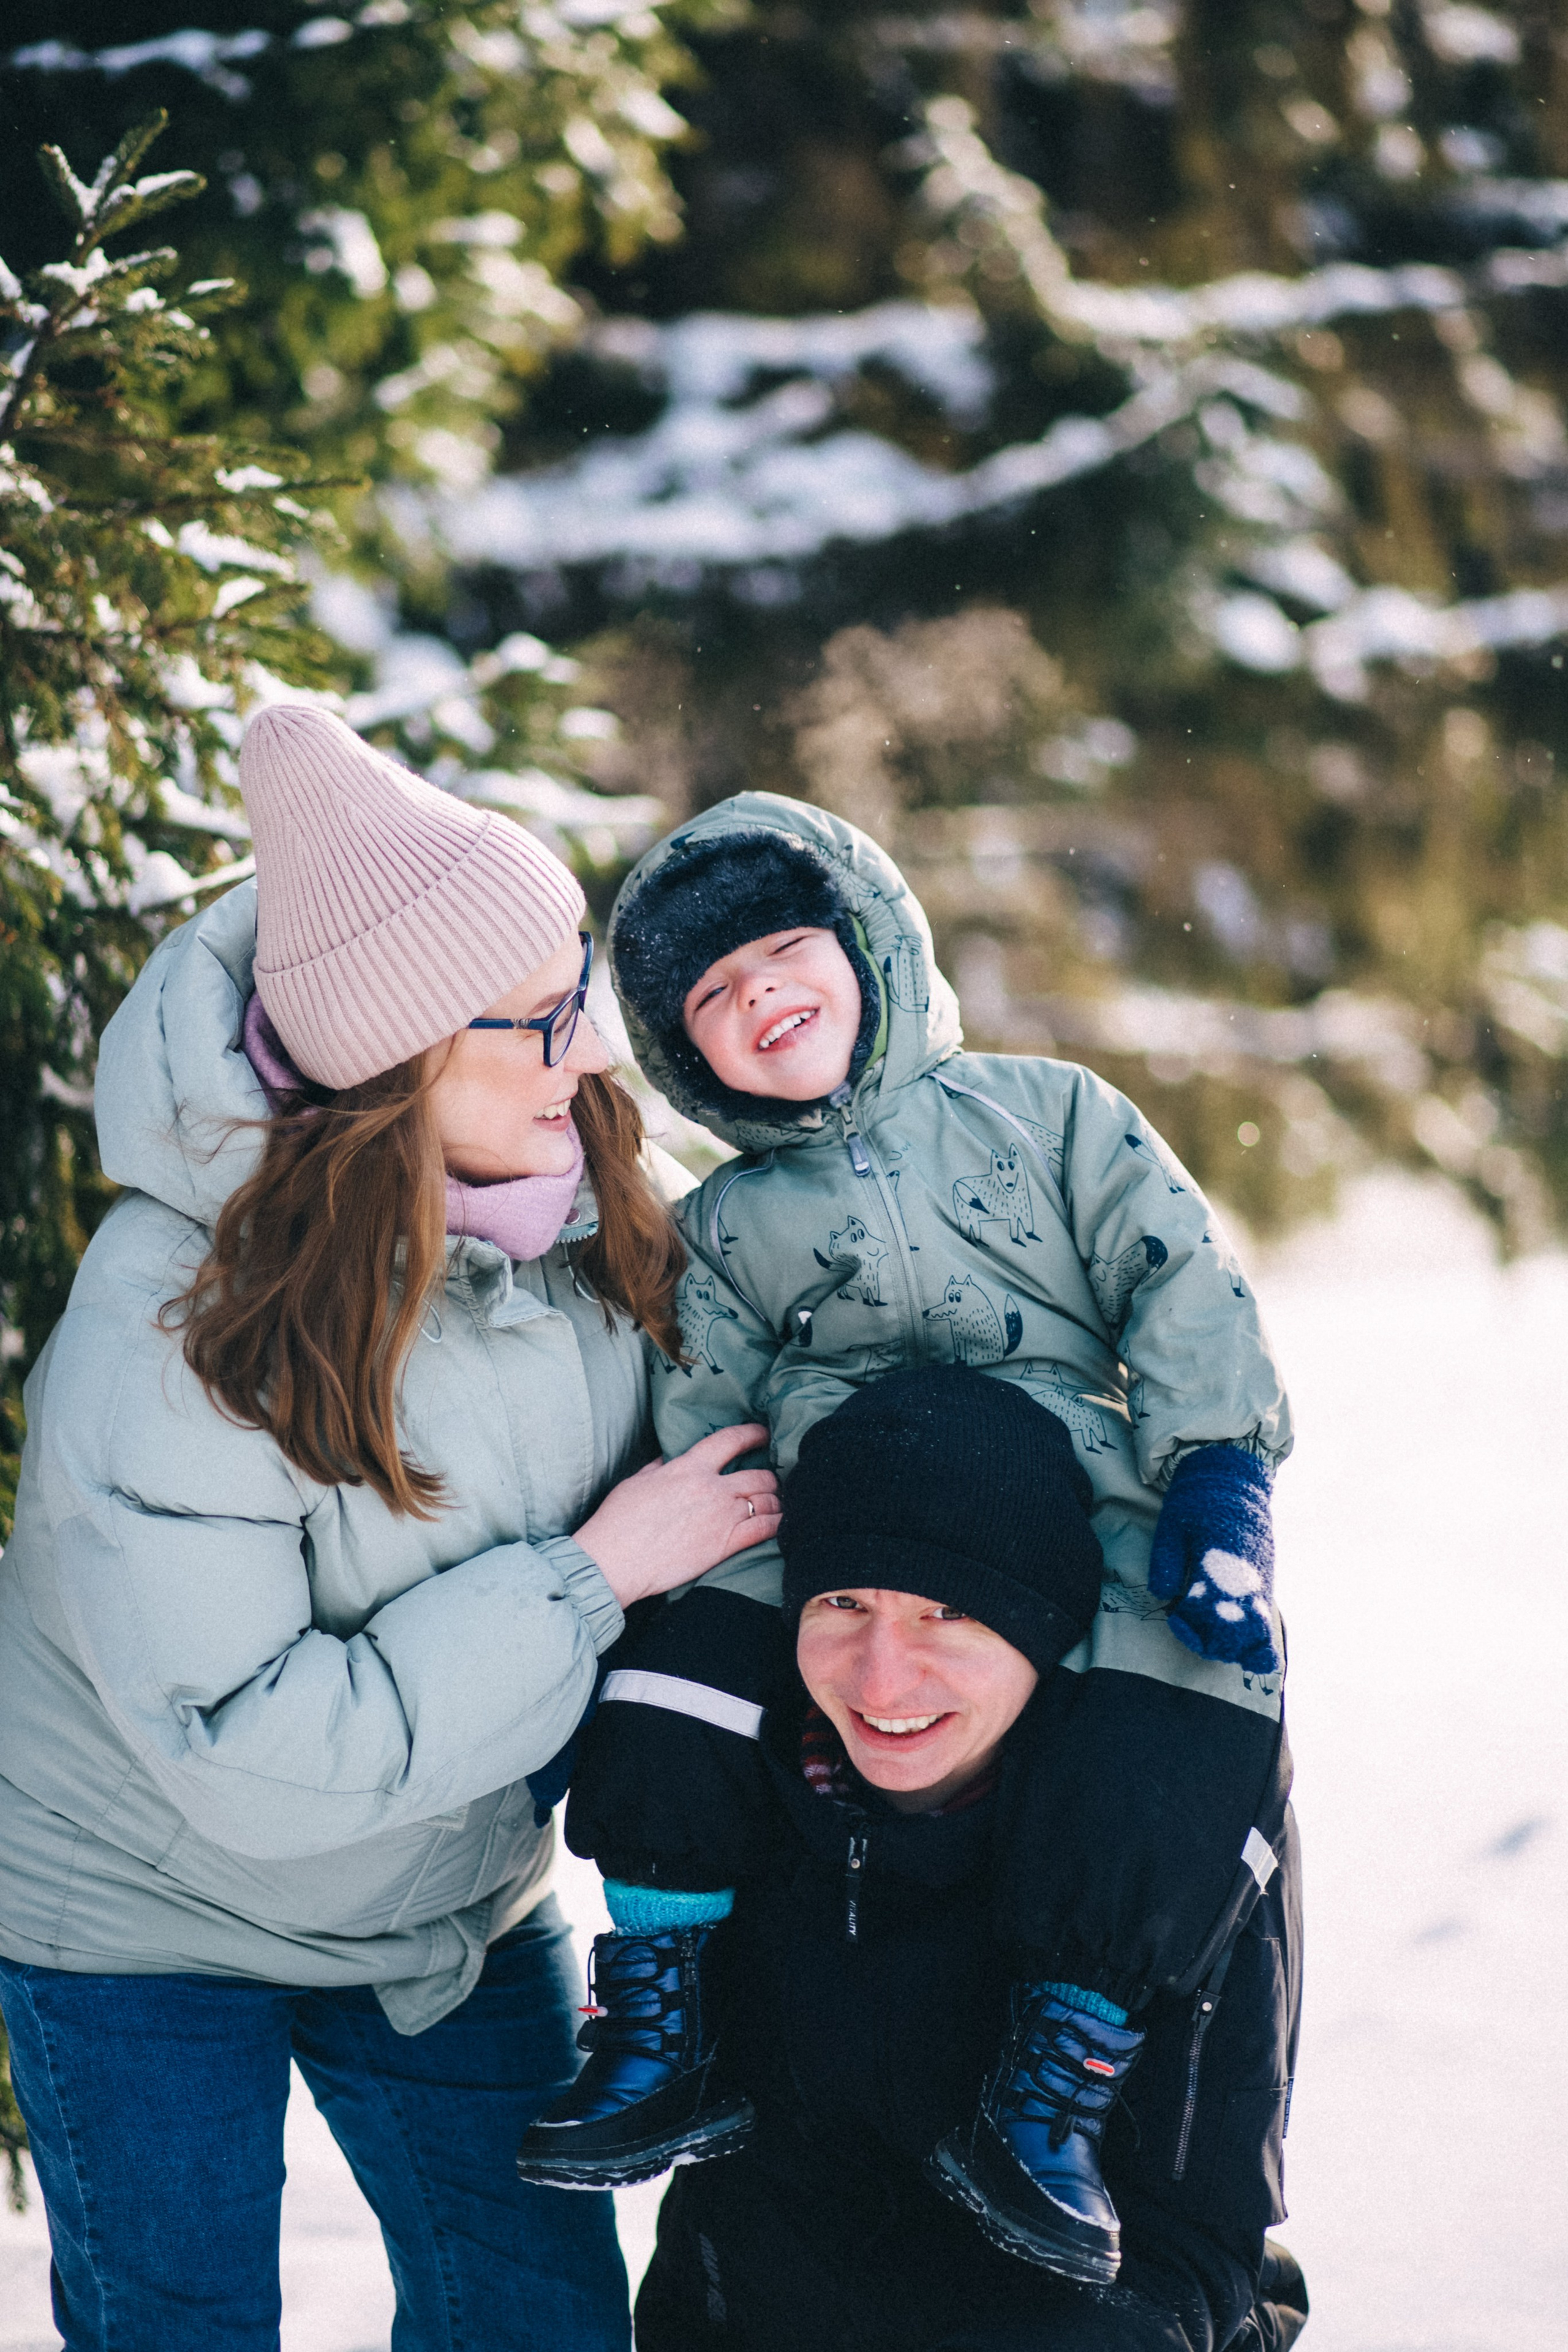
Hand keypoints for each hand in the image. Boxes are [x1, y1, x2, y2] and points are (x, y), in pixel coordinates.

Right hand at [573, 1423, 780, 1608]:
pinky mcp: (726, 1545)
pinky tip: (780, 1524)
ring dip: (776, 1502)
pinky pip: (765, 1529)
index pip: (730, 1440)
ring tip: (777, 1504)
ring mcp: (722, 1516)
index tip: (763, 1433)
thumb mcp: (637, 1480)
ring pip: (767, 1501)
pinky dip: (777, 1524)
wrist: (615, 1560)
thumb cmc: (619, 1521)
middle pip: (759, 1475)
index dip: (753, 1434)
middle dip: (771, 1477)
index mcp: (689, 1467)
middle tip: (773, 1482)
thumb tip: (668, 1457)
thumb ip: (659, 1466)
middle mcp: (712, 1487)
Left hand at [1148, 1445, 1279, 1675]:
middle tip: (1192, 1628)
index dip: (1187, 1626)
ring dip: (1235, 1648)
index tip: (1176, 1618)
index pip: (1204, 1615)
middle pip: (1233, 1636)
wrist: (1235, 1479)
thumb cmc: (1197, 1501)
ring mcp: (1259, 1585)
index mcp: (1216, 1565)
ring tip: (1217, 1641)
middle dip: (1211, 1643)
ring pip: (1256, 1637)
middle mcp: (1243, 1581)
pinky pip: (1266, 1625)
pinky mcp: (1266, 1585)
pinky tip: (1248, 1656)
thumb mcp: (1172, 1525)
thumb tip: (1162, 1596)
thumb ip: (1166, 1561)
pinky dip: (1257, 1645)